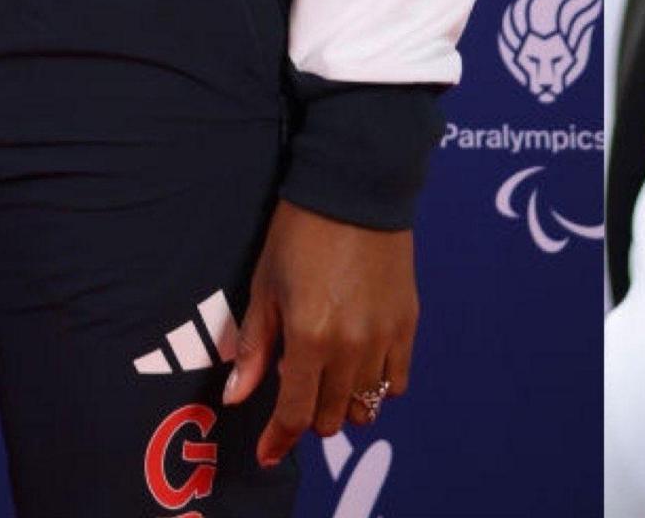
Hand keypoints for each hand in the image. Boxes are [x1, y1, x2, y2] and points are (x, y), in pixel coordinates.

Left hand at [216, 202, 415, 466]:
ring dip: (343, 403)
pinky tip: (360, 365)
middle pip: (332, 417)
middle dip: (310, 416)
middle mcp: (351, 347)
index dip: (279, 439)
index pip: (296, 413)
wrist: (355, 190)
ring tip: (328, 377)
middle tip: (296, 389)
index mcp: (309, 337)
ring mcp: (384, 338)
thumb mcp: (265, 287)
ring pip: (366, 405)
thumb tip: (236, 397)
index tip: (266, 453)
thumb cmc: (299, 233)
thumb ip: (255, 349)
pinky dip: (377, 386)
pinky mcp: (408, 326)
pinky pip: (397, 382)